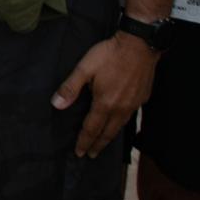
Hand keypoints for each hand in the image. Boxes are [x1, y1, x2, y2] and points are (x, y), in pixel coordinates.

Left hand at [52, 34, 158, 157]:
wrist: (139, 45)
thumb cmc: (110, 54)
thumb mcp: (84, 68)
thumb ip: (70, 88)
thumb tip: (56, 105)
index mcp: (105, 103)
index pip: (92, 128)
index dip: (84, 141)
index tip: (79, 152)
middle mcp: (121, 108)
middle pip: (108, 133)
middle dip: (98, 145)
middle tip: (90, 154)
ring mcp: (134, 104)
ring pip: (120, 127)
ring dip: (110, 137)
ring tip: (103, 144)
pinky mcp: (143, 98)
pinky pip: (130, 117)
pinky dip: (121, 124)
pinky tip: (118, 123)